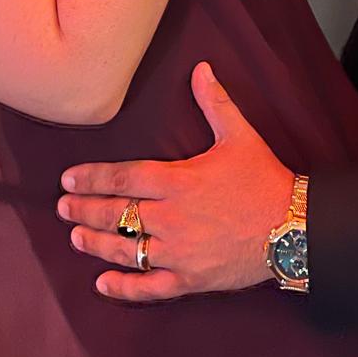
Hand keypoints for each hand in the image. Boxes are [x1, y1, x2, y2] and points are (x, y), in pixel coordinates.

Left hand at [57, 63, 295, 301]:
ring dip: (96, 244)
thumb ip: (214, 103)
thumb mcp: (240, 136)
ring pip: (125, 250)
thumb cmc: (265, 180)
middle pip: (116, 214)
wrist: (294, 228)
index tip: (68, 180)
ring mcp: (178, 252)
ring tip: (76, 237)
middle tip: (62, 208)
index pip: (123, 177)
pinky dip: (123, 287)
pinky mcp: (190, 279)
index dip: (92, 178)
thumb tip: (201, 68)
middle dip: (85, 210)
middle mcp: (171, 217)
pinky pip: (149, 288)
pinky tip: (102, 283)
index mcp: (178, 181)